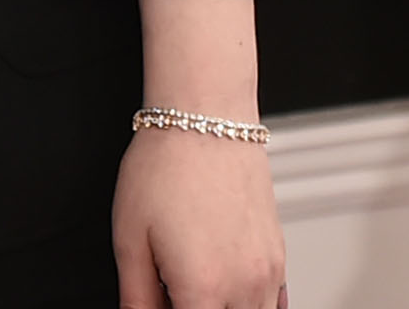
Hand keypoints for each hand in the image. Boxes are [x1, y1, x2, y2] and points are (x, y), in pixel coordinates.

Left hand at [111, 126, 284, 308]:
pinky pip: (273, 304)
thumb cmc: (165, 167)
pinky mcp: (278, 256)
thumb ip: (136, 297)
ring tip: (191, 285)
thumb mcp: (129, 239)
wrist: (204, 119)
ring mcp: (268, 272)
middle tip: (169, 291)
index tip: (158, 302)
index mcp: (204, 289)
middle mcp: (245, 286)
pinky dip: (250, 306)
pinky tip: (224, 291)